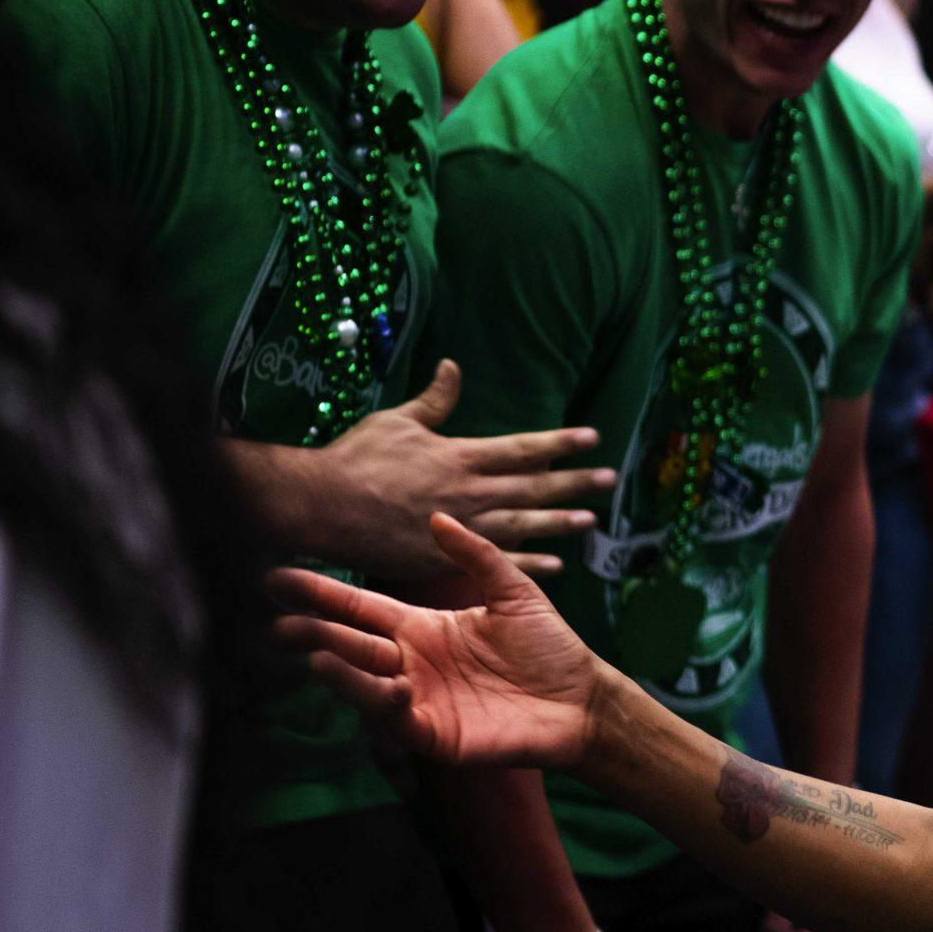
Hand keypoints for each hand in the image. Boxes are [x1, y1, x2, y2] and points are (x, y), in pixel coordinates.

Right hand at [271, 513, 608, 769]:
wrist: (581, 699)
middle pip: (352, 645)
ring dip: (340, 669)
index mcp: (423, 627)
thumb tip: (436, 515)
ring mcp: (417, 700)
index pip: (361, 608)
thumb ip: (477, 555)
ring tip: (315, 654)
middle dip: (315, 634)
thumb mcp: (513, 592)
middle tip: (280, 623)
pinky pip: (398, 718)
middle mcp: (410, 663)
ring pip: (365, 683)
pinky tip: (387, 682)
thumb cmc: (549, 646)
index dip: (322, 595)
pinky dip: (385, 701)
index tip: (280, 577)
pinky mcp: (433, 734)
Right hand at [320, 359, 617, 579]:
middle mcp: (470, 491)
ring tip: (592, 520)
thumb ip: (434, 400)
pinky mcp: (446, 556)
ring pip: (524, 522)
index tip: (592, 437)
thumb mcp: (397, 420)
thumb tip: (453, 366)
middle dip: (575, 482)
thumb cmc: (355, 459)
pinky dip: (529, 562)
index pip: (523, 447)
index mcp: (461, 455)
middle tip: (610, 479)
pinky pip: (497, 561)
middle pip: (534, 485)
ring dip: (560, 521)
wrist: (322, 507)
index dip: (560, 441)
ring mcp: (461, 526)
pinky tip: (556, 565)